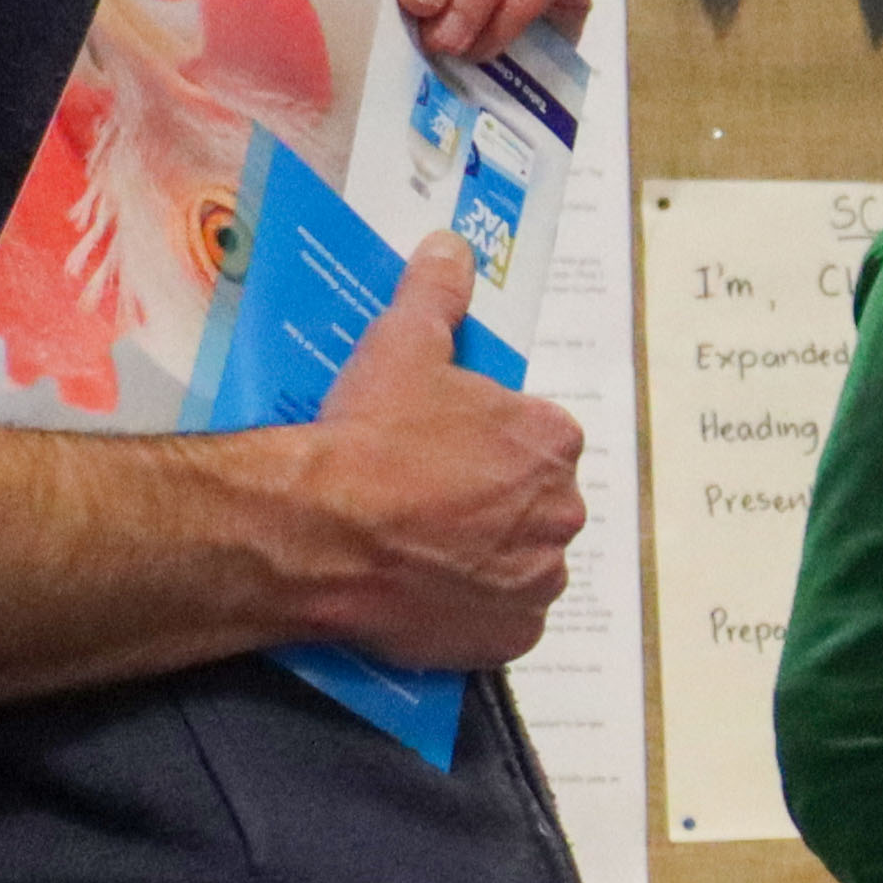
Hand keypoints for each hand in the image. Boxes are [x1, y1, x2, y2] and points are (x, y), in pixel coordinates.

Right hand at [287, 238, 581, 664]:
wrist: (319, 532)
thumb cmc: (366, 436)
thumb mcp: (401, 344)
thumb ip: (437, 293)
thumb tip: (452, 247)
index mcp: (552, 440)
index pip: (535, 437)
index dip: (485, 443)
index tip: (438, 449)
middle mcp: (563, 510)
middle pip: (533, 501)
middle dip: (491, 501)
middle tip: (423, 501)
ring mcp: (539, 578)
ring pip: (521, 561)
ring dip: (485, 557)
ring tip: (418, 549)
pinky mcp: (511, 635)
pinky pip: (503, 621)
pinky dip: (474, 611)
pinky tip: (426, 592)